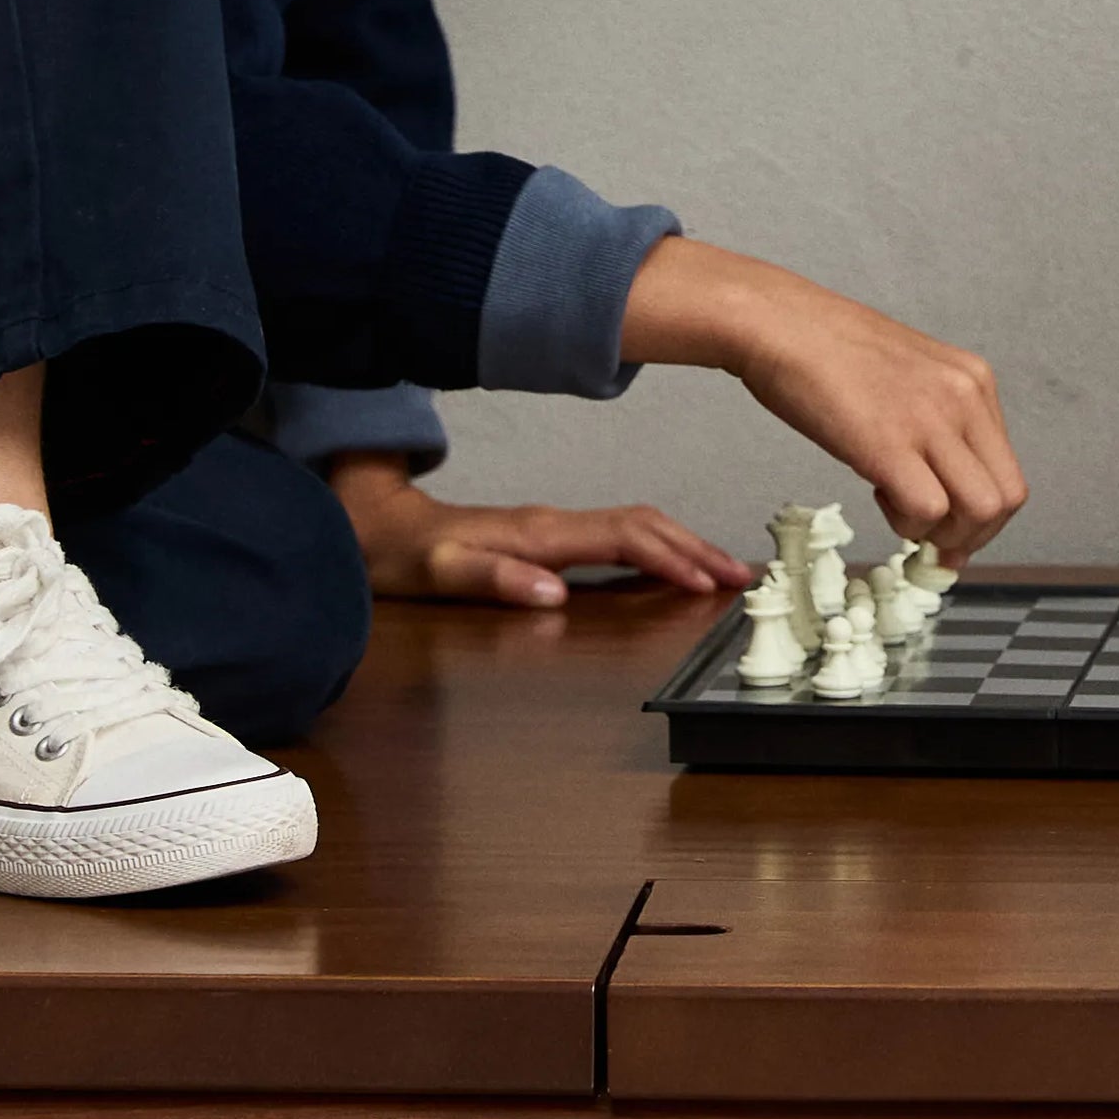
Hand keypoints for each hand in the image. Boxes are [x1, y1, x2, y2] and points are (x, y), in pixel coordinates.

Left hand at [325, 457, 750, 610]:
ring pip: (637, 526)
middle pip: (644, 525)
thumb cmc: (406, 556)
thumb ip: (497, 580)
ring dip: (685, 544)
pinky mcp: (551, 537)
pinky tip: (674, 565)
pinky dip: (659, 547)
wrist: (374, 526)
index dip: (670, 558)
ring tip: (727, 569)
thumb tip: (555, 595)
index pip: (623, 538)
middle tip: (744, 575)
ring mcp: (555, 527)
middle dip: (697, 547)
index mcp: (540, 533)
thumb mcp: (442, 574)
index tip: (709, 582)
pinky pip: (620, 535)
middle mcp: (555, 524)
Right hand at [618, 236, 1030, 557]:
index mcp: (973, 382)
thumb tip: (941, 486)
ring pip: (980, 510)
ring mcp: (931, 418)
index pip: (1009, 473)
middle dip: (970, 536)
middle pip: (1006, 499)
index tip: (951, 534)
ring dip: (940, 534)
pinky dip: (907, 524)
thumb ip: (933, 422)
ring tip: (897, 512)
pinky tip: (877, 495)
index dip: (983, 519)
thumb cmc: (825, 350)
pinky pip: (928, 510)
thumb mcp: (906, 377)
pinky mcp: (890, 442)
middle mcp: (965, 397)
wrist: (776, 323)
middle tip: (930, 543)